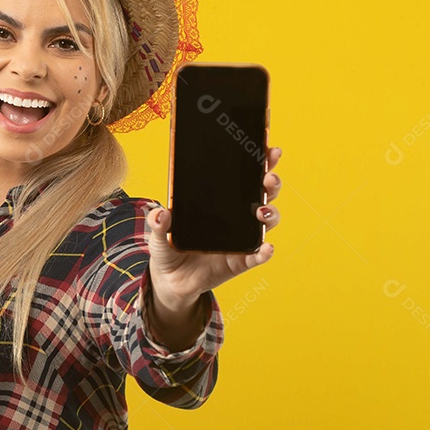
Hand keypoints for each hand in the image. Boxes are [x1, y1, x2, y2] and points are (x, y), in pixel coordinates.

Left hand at [147, 146, 282, 307]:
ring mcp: (241, 239)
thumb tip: (161, 212)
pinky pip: (256, 255)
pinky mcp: (240, 261)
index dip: (259, 163)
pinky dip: (263, 252)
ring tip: (263, 211)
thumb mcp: (159, 233)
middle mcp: (236, 217)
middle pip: (262, 194)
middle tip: (268, 177)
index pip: (243, 178)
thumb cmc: (169, 248)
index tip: (268, 149)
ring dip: (270, 213)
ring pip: (265, 222)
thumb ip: (158, 223)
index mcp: (219, 202)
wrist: (171, 280)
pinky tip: (266, 247)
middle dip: (270, 182)